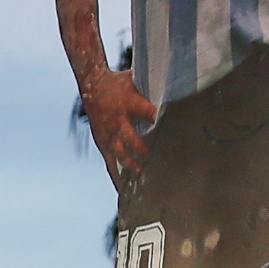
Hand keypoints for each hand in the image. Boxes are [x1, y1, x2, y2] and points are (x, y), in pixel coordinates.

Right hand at [78, 69, 157, 183]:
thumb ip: (153, 87)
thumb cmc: (117, 83)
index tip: (167, 125)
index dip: (155, 117)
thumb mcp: (135, 79)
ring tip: (141, 174)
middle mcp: (118, 120)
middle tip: (153, 157)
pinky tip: (122, 188)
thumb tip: (177, 84)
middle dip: (141, 148)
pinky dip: (116, 174)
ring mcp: (109, 133)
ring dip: (130, 164)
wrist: (91, 85)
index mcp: (128, 103)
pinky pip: (109, 161)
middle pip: (130, 137)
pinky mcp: (102, 142)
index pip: (145, 111)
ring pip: (119, 152)